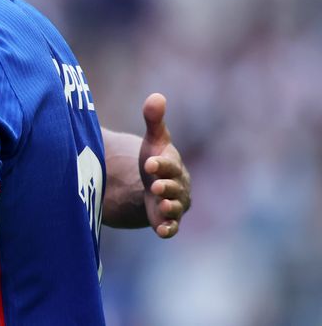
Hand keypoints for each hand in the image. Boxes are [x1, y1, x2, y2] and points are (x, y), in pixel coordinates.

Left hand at [139, 93, 190, 237]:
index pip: (169, 164)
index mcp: (173, 166)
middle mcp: (178, 186)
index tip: (148, 163)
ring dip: (169, 206)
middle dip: (166, 186)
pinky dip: (169, 228)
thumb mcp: (152, 140)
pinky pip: (171, 226)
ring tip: (161, 204)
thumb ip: (154, 120)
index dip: (160, 164)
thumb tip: (156, 96)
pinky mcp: (166, 220)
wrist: (151, 184)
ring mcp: (173, 204)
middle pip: (175, 187)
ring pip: (175, 206)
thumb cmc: (154, 159)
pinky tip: (162, 230)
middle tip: (155, 185)